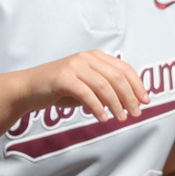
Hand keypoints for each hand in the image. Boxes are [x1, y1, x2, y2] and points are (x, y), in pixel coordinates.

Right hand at [23, 50, 148, 122]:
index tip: (145, 101)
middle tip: (135, 114)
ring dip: (116, 104)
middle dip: (129, 97)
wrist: (29, 88)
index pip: (124, 69)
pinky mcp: (63, 77)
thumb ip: (105, 89)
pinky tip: (103, 118)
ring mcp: (74, 65)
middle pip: (116, 77)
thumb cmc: (60, 88)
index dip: (137, 85)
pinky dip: (97, 107)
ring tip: (121, 118)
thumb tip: (130, 102)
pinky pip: (86, 93)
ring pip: (103, 86)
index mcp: (95, 57)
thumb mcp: (87, 86)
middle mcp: (86, 58)